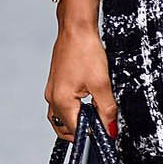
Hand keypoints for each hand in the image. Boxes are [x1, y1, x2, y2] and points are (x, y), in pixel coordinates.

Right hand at [45, 15, 117, 142]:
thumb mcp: (102, 84)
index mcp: (61, 101)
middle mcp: (52, 98)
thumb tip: (110, 130)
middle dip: (81, 132)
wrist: (76, 27)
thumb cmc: (85, 51)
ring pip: (61, 117)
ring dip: (76, 121)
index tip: (106, 134)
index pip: (75, 131)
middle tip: (100, 128)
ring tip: (94, 116)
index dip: (91, 135)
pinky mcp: (56, 83)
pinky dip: (73, 110)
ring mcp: (52, 90)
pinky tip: (87, 103)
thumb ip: (107, 110)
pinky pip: (61, 105)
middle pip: (64, 128)